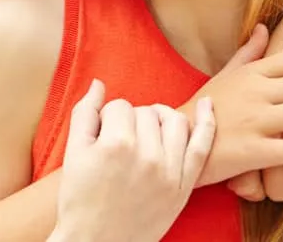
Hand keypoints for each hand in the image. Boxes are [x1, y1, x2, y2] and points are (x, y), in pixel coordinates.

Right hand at [50, 80, 215, 241]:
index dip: (108, 118)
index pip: (119, 106)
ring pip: (174, 120)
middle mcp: (147, 155)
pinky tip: (208, 105)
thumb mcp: (73, 153)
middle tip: (120, 142)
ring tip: (148, 131)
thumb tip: (98, 83)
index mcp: (116, 144)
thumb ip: (84, 112)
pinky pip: (202, 148)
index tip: (101, 137)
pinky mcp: (183, 188)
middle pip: (146, 111)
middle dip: (132, 119)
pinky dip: (208, 123)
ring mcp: (169, 172)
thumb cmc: (79, 199)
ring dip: (160, 118)